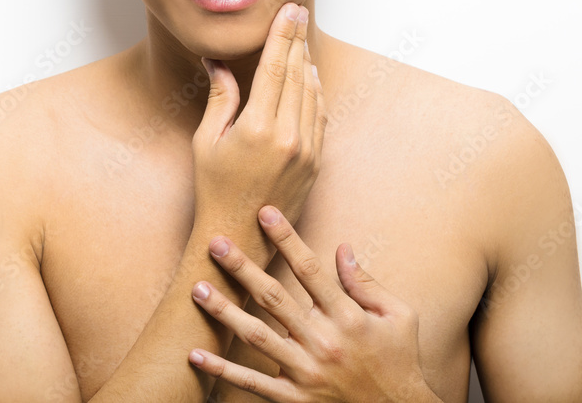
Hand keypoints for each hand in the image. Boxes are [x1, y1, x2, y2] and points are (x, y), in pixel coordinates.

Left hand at [188, 206, 439, 402]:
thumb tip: (342, 247)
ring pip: (257, 336)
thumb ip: (367, 283)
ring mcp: (306, 372)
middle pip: (274, 297)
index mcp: (347, 317)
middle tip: (215, 242)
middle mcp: (323, 342)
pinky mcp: (295, 399)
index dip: (285, 238)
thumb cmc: (400, 363)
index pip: (309, 269)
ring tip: (197, 288)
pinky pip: (253, 383)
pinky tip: (196, 354)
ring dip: (224, 311)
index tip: (264, 212)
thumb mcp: (399, 318)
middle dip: (242, 268)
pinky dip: (222, 370)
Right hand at [192, 2, 324, 236]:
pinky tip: (309, 76)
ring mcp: (307, 150)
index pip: (275, 67)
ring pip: (312, 92)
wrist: (240, 234)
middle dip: (296, 40)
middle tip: (297, 12)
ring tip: (300, 40)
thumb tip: (216, 62)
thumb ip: (220, 97)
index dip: (282, 35)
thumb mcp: (207, 140)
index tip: (287, 11)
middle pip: (297, 74)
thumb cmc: (214, 188)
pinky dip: (315, 91)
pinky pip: (319, 116)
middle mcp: (289, 137)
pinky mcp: (316, 162)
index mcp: (258, 128)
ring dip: (307, 62)